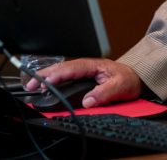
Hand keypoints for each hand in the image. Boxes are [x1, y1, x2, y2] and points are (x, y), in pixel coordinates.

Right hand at [21, 57, 142, 107]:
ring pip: (61, 71)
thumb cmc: (128, 79)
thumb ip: (105, 93)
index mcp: (93, 65)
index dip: (58, 75)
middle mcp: (86, 66)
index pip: (72, 68)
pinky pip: (65, 76)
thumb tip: (88, 101)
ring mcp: (83, 71)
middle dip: (45, 74)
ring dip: (46, 76)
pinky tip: (45, 85)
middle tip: (31, 83)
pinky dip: (52, 79)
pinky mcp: (82, 77)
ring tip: (32, 84)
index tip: (47, 82)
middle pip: (62, 68)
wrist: (135, 77)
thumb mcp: (120, 86)